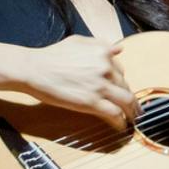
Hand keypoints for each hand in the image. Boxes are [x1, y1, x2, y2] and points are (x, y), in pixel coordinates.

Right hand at [20, 34, 138, 127]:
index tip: (121, 90)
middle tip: (133, 108)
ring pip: (126, 101)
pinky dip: (121, 122)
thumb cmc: (52, 56)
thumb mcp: (78, 42)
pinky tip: (121, 126)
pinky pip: (114, 114)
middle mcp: (106, 68)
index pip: (121, 70)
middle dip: (130, 99)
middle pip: (125, 86)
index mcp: (103, 52)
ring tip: (132, 118)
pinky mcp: (92, 102)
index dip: (121, 83)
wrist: (35, 69)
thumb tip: (119, 50)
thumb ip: (100, 45)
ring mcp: (100, 86)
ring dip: (132, 112)